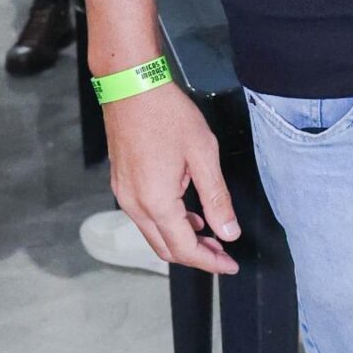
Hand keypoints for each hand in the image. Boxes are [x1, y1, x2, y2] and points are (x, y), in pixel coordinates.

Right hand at [104, 81, 240, 274]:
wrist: (130, 86)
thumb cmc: (168, 115)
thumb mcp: (203, 155)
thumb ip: (216, 198)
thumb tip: (228, 233)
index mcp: (156, 202)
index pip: (184, 248)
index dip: (210, 262)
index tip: (230, 265)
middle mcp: (135, 205)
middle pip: (165, 248)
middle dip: (196, 256)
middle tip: (223, 253)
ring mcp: (124, 194)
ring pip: (153, 234)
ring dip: (181, 239)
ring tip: (210, 232)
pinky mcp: (121, 183)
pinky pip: (144, 216)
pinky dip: (167, 223)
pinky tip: (187, 212)